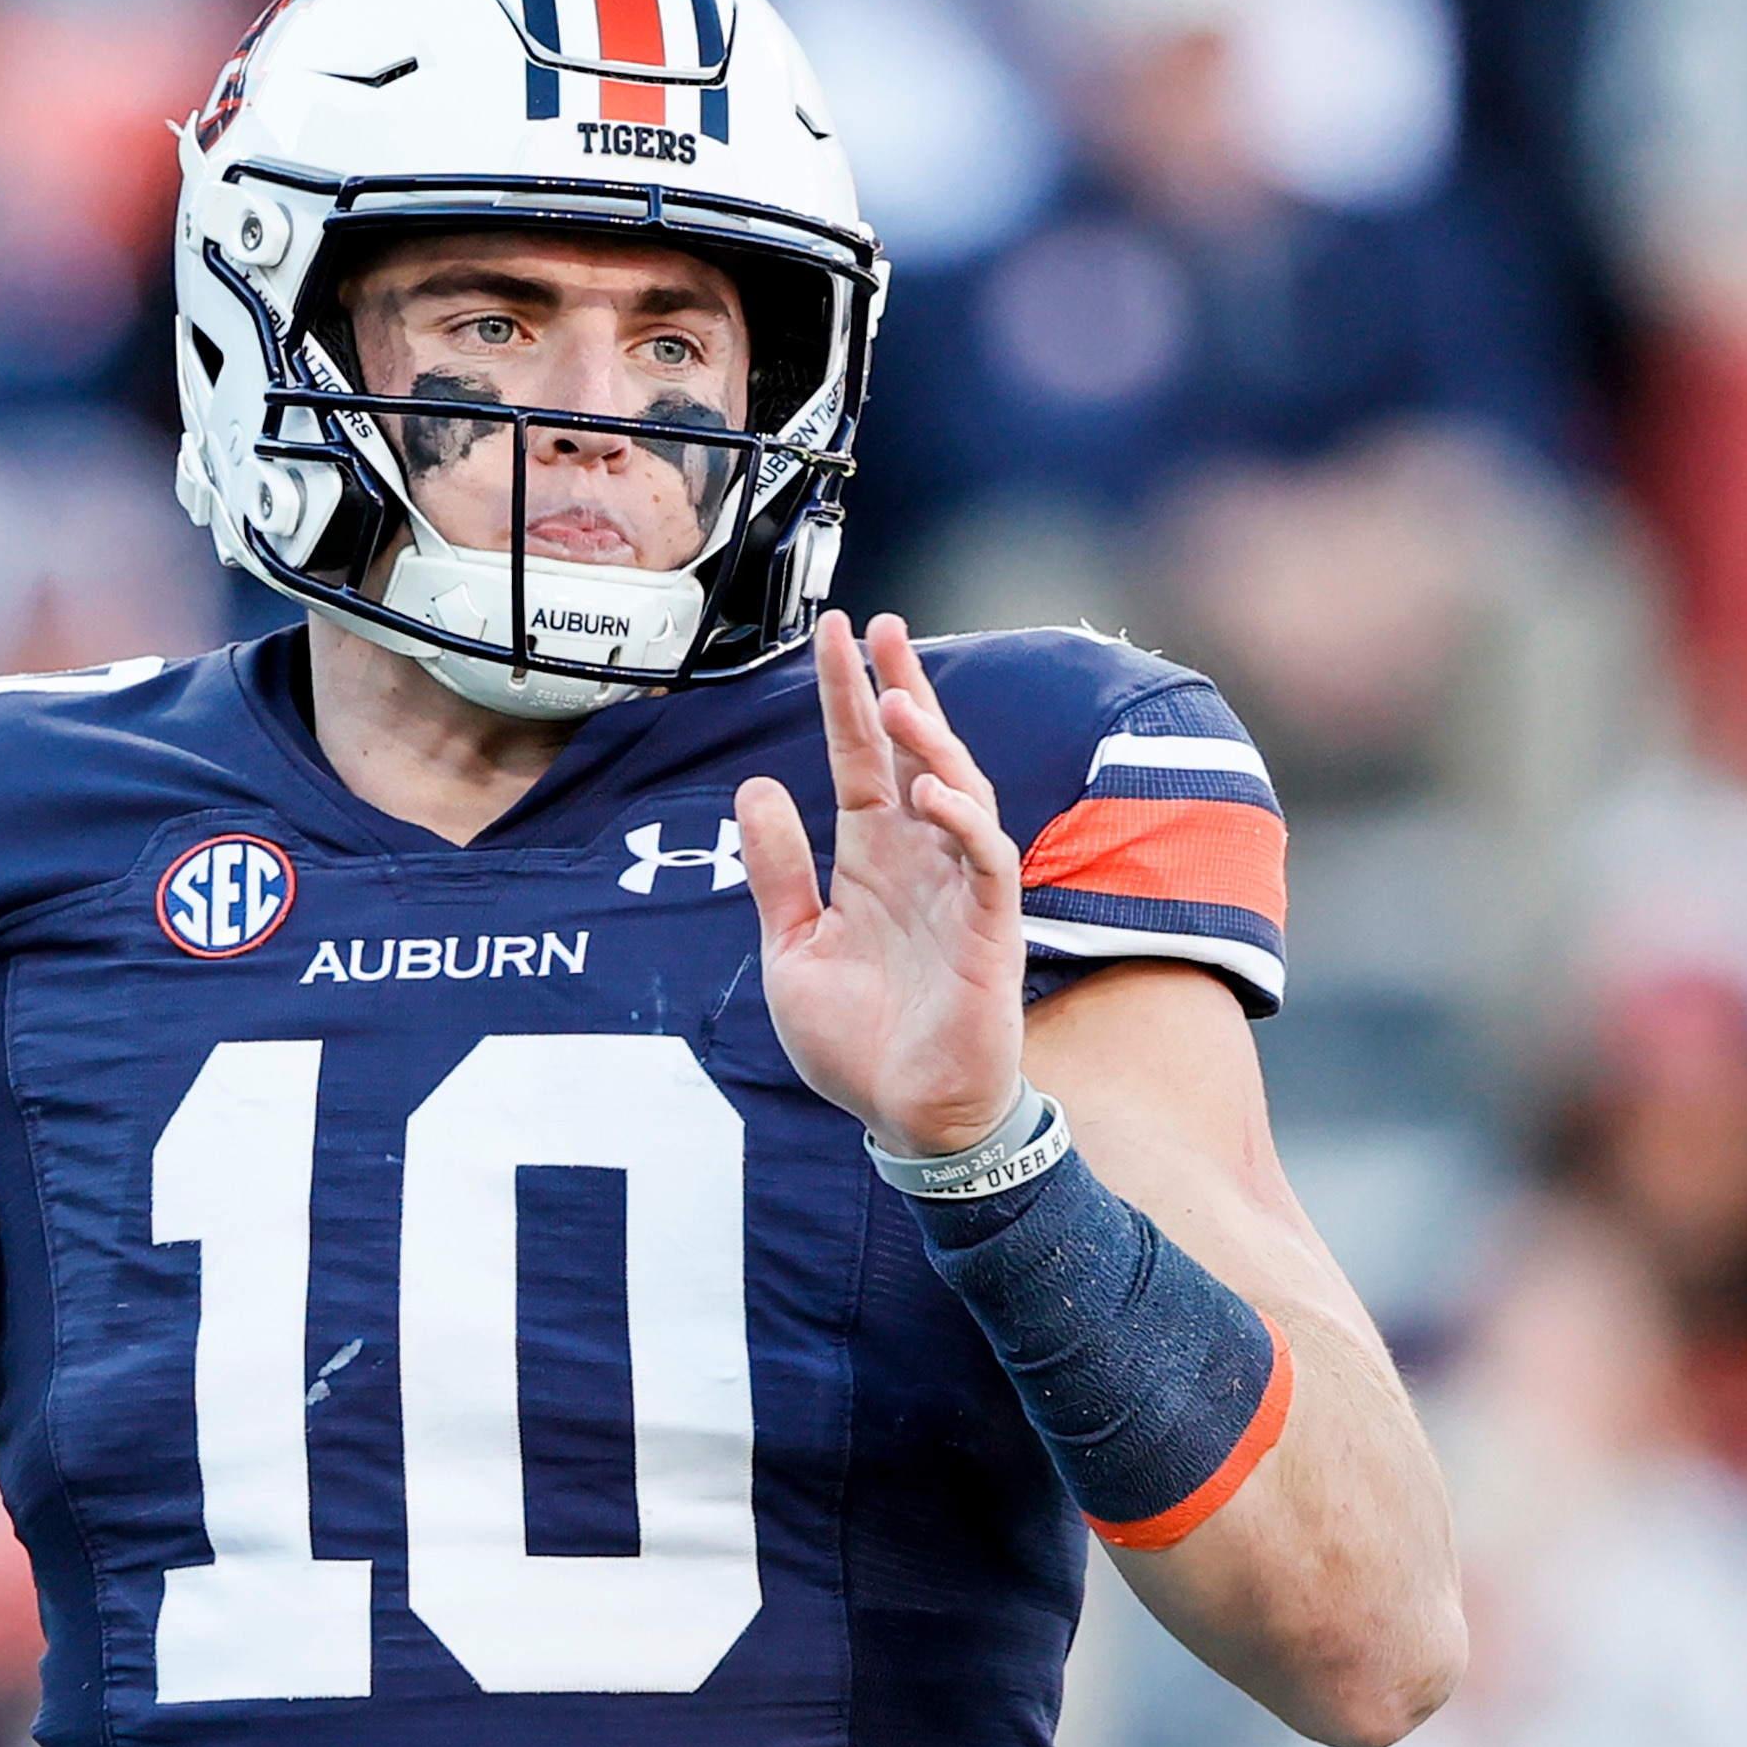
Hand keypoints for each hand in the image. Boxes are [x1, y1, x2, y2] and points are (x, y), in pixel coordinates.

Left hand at [736, 612, 1026, 1156]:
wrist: (906, 1119)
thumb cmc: (858, 1042)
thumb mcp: (794, 949)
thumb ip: (778, 873)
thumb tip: (757, 789)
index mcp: (873, 859)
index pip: (863, 760)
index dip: (850, 697)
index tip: (837, 636)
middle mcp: (920, 860)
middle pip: (916, 754)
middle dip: (900, 686)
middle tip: (878, 627)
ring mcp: (959, 890)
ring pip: (959, 790)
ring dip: (930, 741)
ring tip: (895, 696)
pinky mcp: (990, 930)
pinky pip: (985, 859)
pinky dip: (962, 819)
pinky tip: (930, 789)